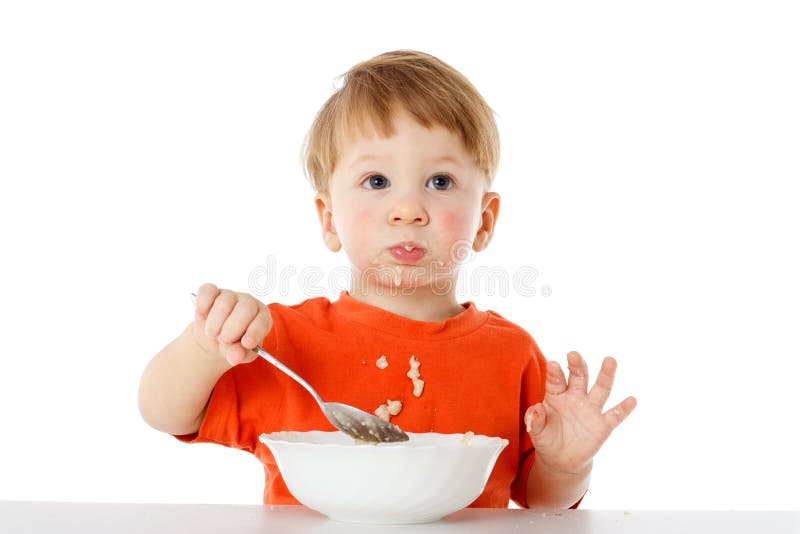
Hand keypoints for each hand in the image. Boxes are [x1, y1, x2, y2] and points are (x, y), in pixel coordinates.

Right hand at [192, 283, 271, 365]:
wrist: (214, 339)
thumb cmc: (234, 345)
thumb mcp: (240, 354)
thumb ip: (240, 355)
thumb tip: (235, 356)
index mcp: (262, 317)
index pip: (262, 320)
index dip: (254, 332)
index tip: (246, 343)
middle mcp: (249, 302)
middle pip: (245, 309)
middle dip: (232, 329)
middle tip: (224, 340)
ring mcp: (230, 295)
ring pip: (224, 303)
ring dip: (215, 323)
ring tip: (212, 333)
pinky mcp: (212, 291)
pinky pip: (207, 291)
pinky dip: (203, 305)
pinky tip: (202, 317)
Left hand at [525, 351, 636, 475]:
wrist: (561, 460)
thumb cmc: (547, 439)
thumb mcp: (537, 432)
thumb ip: (534, 420)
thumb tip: (536, 409)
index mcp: (556, 395)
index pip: (556, 381)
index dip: (554, 373)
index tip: (553, 364)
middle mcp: (575, 397)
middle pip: (578, 377)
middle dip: (577, 366)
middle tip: (574, 354)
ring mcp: (591, 409)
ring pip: (600, 389)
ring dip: (605, 375)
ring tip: (610, 361)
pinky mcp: (603, 425)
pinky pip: (615, 415)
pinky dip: (623, 408)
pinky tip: (632, 399)